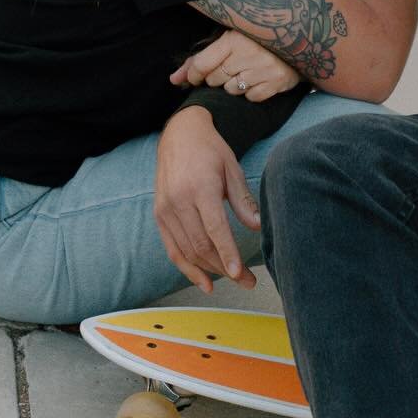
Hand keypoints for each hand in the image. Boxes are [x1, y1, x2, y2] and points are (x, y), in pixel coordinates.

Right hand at [154, 106, 258, 295]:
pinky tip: (205, 282)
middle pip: (201, 245)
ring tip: (233, 280)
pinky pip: (172, 250)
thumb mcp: (232, 168)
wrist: (179, 135)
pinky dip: (187, 269)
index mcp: (199, 188)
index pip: (214, 229)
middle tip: (247, 280)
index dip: (228, 254)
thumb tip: (258, 227)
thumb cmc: (210, 151)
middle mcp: (178, 201)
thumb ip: (243, 200)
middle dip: (225, 268)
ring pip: (187, 252)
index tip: (240, 274)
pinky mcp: (159, 216)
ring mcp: (165, 210)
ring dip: (210, 271)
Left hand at [169, 29, 299, 101]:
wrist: (301, 42)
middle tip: (228, 68)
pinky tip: (257, 80)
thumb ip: (199, 59)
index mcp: (235, 38)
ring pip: (232, 90)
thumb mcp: (228, 40)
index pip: (202, 65)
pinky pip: (251, 97)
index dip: (194, 74)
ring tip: (243, 73)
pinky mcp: (277, 83)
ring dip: (233, 85)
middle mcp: (249, 53)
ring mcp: (264, 69)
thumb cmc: (257, 40)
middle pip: (215, 79)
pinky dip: (251, 92)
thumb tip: (173, 80)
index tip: (196, 77)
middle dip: (217, 77)